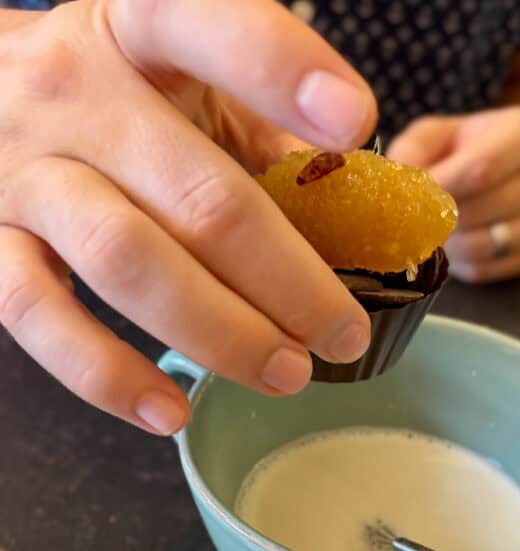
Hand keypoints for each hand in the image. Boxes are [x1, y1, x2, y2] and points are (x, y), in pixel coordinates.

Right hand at [0, 0, 376, 432]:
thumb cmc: (107, 96)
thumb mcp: (182, 79)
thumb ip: (262, 129)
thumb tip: (356, 210)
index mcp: (135, 29)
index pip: (205, 22)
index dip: (282, 70)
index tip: (353, 125)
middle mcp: (73, 93)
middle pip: (198, 195)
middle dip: (287, 279)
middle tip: (341, 333)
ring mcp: (25, 173)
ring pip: (127, 260)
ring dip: (221, 332)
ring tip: (286, 372)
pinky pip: (44, 319)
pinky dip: (109, 376)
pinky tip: (169, 411)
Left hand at [388, 107, 519, 283]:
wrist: (513, 168)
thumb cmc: (467, 148)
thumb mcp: (437, 135)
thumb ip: (412, 151)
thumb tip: (393, 184)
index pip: (481, 169)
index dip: (437, 189)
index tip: (407, 199)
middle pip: (478, 211)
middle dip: (436, 219)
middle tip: (413, 218)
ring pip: (481, 246)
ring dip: (445, 245)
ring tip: (431, 231)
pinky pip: (486, 269)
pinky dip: (459, 263)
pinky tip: (452, 245)